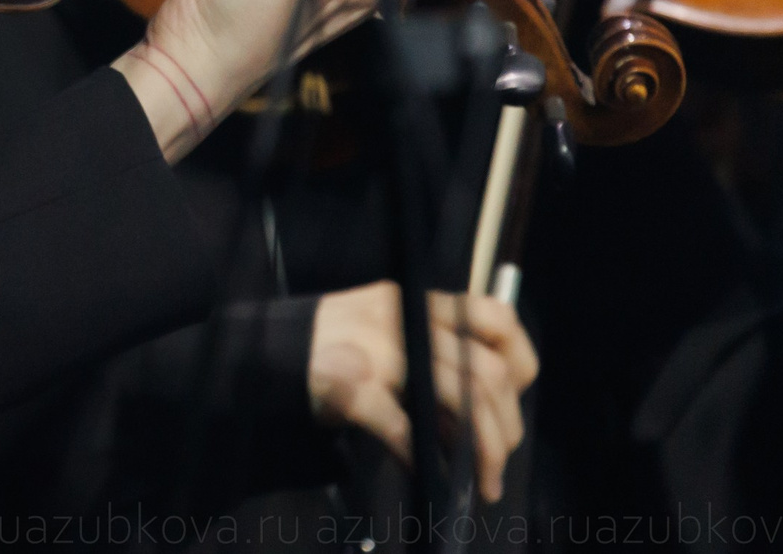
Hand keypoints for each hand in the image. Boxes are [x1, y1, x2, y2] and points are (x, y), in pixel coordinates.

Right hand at [308, 281, 538, 502]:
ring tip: (479, 481)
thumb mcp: (386, 331)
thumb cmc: (333, 348)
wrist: (263, 354)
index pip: (494, 317)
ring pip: (460, 399)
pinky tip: (426, 470)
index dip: (519, 362)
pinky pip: (405, 426)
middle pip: (486, 372)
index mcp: (416, 303)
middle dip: (504, 429)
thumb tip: (489, 411)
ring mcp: (376, 350)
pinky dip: (422, 456)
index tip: (512, 401)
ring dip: (481, 451)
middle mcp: (403, 319)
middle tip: (496, 465)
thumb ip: (433, 354)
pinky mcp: (350, 385)